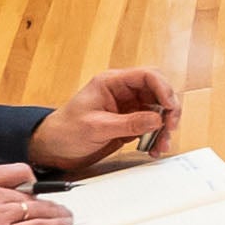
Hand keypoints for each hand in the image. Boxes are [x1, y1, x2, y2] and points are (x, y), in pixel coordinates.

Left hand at [31, 66, 175, 174]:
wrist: (54, 148)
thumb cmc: (66, 131)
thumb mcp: (96, 127)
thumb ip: (128, 123)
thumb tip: (157, 120)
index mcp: (111, 83)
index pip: (147, 76)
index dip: (163, 89)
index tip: (169, 108)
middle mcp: (123, 92)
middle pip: (158, 92)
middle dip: (168, 109)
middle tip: (170, 128)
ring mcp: (128, 107)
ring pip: (158, 110)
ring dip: (164, 127)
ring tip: (161, 145)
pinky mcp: (130, 123)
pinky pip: (152, 125)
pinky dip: (157, 136)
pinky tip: (154, 148)